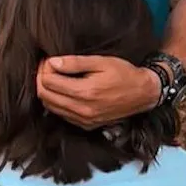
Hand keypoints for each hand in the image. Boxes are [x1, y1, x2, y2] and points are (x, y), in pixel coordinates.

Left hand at [37, 56, 160, 130]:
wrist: (143, 94)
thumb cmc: (124, 74)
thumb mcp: (101, 62)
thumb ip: (75, 63)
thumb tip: (52, 63)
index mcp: (85, 93)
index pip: (49, 82)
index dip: (45, 69)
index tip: (49, 60)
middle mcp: (82, 110)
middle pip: (45, 96)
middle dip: (42, 79)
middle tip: (48, 67)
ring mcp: (84, 120)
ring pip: (50, 107)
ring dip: (47, 91)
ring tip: (55, 77)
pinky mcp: (86, 125)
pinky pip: (61, 115)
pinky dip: (56, 102)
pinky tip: (63, 90)